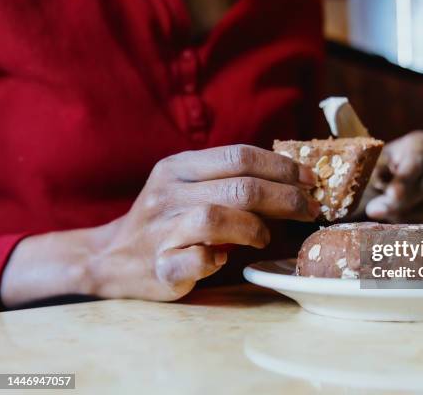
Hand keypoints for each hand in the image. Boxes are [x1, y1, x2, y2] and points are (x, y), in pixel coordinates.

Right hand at [1, 145, 318, 305]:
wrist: (111, 258)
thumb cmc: (166, 220)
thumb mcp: (188, 187)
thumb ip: (228, 179)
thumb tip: (292, 181)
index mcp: (178, 167)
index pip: (240, 155)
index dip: (282, 166)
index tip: (311, 179)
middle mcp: (167, 192)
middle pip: (240, 187)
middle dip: (286, 198)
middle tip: (310, 209)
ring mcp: (161, 229)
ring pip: (218, 217)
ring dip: (256, 228)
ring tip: (266, 237)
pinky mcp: (160, 266)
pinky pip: (197, 259)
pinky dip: (219, 259)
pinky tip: (225, 259)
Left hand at [365, 131, 422, 223]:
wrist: (380, 180)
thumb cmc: (374, 167)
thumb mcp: (371, 163)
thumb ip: (376, 172)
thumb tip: (383, 184)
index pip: (418, 162)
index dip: (404, 180)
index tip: (391, 194)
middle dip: (402, 201)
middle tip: (375, 211)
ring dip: (401, 213)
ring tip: (377, 211)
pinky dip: (408, 220)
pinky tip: (390, 216)